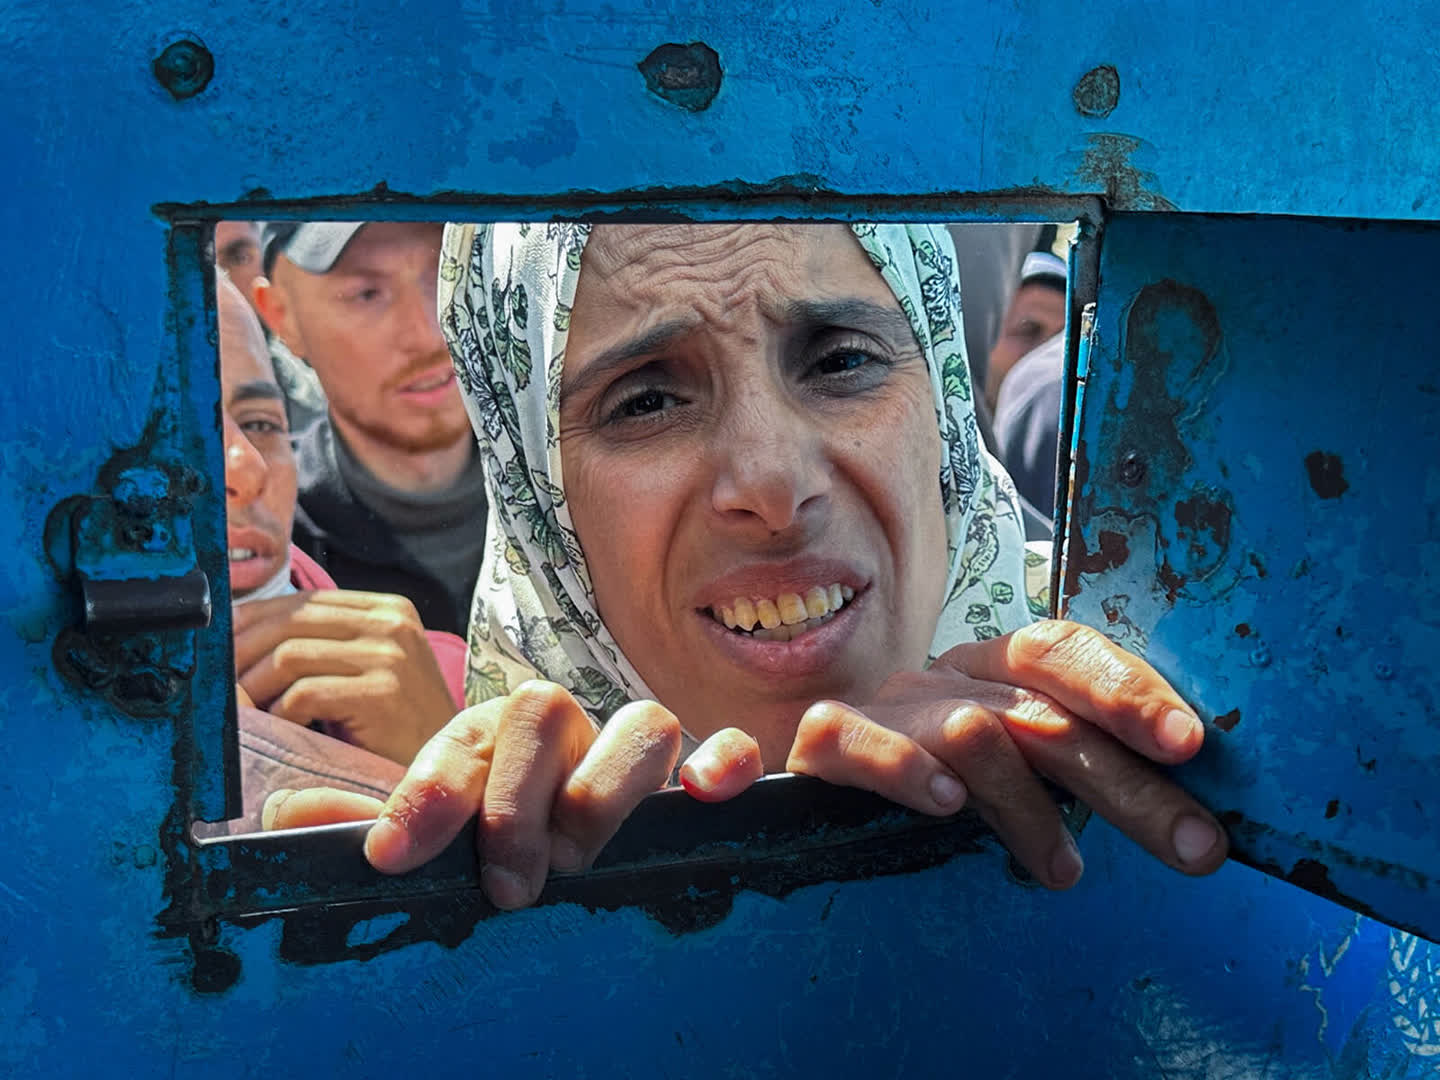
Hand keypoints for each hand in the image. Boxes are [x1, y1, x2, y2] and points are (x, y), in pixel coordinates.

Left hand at [233, 590, 457, 765]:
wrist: (445, 778)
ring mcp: (390, 655)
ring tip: (241, 718)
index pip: (298, 601)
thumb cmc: (395, 733)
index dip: (248, 625)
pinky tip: (282, 734)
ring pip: (287, 656)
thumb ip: (320, 649)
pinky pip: (303, 694)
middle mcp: (391, 623)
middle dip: (238, 657)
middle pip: (287, 622)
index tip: (214, 654)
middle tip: (213, 692)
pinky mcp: (383, 691)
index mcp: (386, 610)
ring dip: (252, 691)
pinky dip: (279, 716)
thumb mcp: (363, 675)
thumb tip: (233, 643)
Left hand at [263, 681, 682, 908]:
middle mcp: (565, 733)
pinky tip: (707, 794)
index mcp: (492, 739)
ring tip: (576, 859)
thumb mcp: (433, 845)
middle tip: (501, 882)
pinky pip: (725, 748)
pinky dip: (724, 759)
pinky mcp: (697, 777)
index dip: (426, 791)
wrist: (577, 850)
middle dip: (515, 797)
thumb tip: (280, 821)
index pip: (459, 739)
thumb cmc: (498, 851)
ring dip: (605, 790)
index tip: (395, 856)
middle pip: (543, 710)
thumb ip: (369, 828)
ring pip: (640, 724)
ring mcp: (633, 751)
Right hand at [683, 619, 1228, 889]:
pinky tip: (944, 808)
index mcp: (994, 670)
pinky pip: (857, 739)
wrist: (810, 803)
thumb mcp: (1018, 778)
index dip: (1126, 689)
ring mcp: (885, 706)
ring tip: (1064, 870)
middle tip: (1192, 845)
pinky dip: (902, 768)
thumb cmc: (935, 796)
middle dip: (1122, 780)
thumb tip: (1195, 821)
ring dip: (1027, 803)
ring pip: (970, 730)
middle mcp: (943, 676)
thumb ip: (1079, 777)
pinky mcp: (824, 740)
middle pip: (1040, 709)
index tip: (1190, 746)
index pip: (1061, 651)